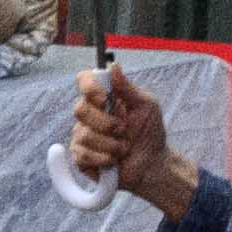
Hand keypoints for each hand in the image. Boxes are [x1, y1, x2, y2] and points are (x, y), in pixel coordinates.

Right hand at [67, 68, 184, 213]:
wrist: (152, 165)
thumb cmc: (150, 133)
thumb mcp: (147, 107)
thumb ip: (128, 88)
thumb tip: (113, 66)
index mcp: (103, 97)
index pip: (84, 81)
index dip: (89, 87)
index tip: (105, 99)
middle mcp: (90, 114)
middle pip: (79, 109)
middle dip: (105, 123)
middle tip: (123, 130)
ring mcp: (83, 135)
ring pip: (83, 135)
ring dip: (110, 145)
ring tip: (123, 149)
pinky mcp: (81, 157)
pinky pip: (82, 155)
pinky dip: (102, 159)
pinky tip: (113, 161)